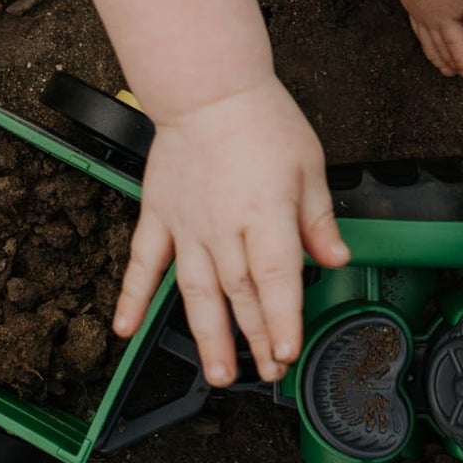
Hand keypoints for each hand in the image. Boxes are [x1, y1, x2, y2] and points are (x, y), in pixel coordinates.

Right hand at [111, 78, 349, 385]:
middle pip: (241, 293)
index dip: (283, 320)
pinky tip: (125, 329)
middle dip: (256, 338)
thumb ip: (318, 218)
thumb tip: (336, 258)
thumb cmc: (262, 119)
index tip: (287, 352)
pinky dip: (132, 297)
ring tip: (216, 374)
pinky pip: (142, 263)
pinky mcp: (158, 216)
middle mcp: (223, 226)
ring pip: (195, 291)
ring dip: (207, 336)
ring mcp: (186, 225)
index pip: (276, 277)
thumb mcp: (308, 163)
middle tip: (268, 372)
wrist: (207, 88)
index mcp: (265, 212)